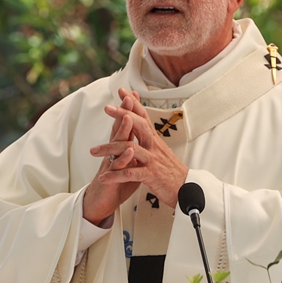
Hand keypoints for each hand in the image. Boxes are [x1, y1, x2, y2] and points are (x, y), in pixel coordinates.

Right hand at [82, 88, 142, 224]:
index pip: (126, 126)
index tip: (134, 94)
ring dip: (122, 131)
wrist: (100, 202)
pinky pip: (117, 166)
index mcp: (120, 149)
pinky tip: (130, 150)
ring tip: (127, 117)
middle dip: (123, 112)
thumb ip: (134, 152)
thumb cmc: (115, 183)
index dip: (130, 111)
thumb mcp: (128, 164)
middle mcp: (113, 153)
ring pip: (116, 145)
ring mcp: (110, 164)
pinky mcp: (109, 178)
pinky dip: (124, 158)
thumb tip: (143, 141)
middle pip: (119, 129)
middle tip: (127, 96)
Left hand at [88, 90, 188, 209]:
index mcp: (154, 140)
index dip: (133, 103)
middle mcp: (154, 146)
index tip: (122, 91)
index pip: (143, 117)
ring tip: (93, 151)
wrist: (188, 191)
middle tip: (106, 108)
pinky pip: (131, 173)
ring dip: (109, 149)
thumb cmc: (170, 172)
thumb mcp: (160, 152)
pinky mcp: (151, 176)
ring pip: (130, 149)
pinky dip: (115, 175)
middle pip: (138, 125)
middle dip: (122, 115)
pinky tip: (103, 177)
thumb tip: (141, 126)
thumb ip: (149, 139)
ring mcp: (152, 160)